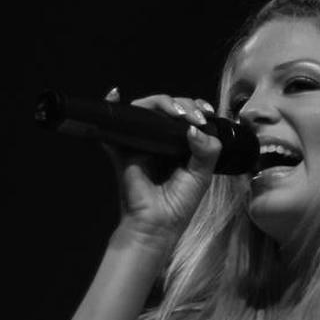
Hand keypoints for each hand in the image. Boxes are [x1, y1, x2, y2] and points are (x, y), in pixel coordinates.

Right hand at [100, 88, 220, 248]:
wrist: (156, 225)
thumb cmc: (178, 204)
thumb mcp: (202, 175)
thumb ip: (207, 150)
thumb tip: (196, 127)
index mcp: (181, 145)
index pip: (187, 116)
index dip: (196, 107)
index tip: (206, 113)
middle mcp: (161, 140)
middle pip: (167, 108)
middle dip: (182, 104)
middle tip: (192, 116)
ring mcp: (141, 142)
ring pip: (146, 110)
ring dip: (161, 103)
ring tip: (176, 113)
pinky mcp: (123, 148)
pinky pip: (115, 125)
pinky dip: (113, 106)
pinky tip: (115, 94)